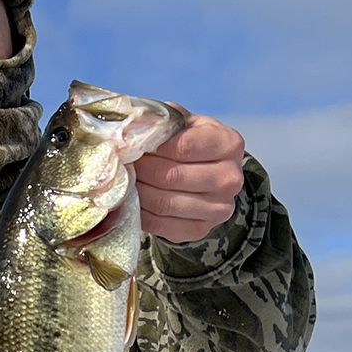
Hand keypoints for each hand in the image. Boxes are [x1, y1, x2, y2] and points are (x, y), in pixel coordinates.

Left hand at [136, 111, 244, 243]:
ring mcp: (218, 208)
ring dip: (136, 192)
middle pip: (171, 176)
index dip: (152, 147)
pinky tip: (130, 201)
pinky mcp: (201, 230)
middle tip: (121, 165)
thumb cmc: (193, 144)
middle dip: (140, 170)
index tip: (132, 145)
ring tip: (123, 181)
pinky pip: (161, 225)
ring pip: (164, 203)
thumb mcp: (185, 124)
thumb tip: (132, 126)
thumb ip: (163, 121)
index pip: (183, 147)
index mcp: (228, 144)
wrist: (211, 176)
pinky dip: (140, 213)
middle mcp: (229, 178)